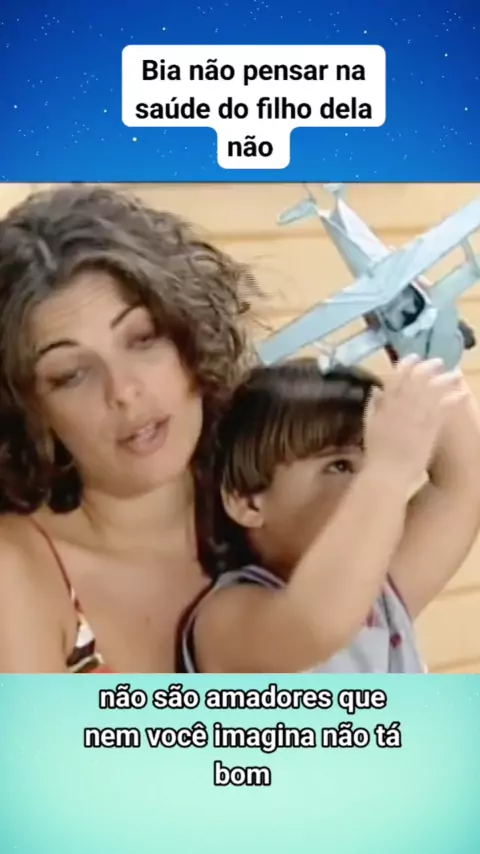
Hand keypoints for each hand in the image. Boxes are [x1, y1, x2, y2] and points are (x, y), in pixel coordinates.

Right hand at [364, 356, 466, 489]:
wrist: (385, 473)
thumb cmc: (376, 453)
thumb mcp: (369, 425)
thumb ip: (372, 406)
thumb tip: (375, 390)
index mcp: (385, 405)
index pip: (396, 379)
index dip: (406, 366)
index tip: (414, 357)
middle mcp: (400, 407)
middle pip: (416, 381)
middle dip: (429, 369)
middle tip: (439, 362)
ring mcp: (415, 417)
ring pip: (432, 393)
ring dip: (445, 381)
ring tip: (456, 374)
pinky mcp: (428, 428)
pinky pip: (443, 410)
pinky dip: (453, 400)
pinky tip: (462, 394)